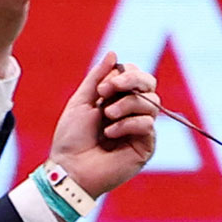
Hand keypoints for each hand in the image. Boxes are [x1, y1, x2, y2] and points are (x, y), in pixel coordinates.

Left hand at [48, 53, 159, 198]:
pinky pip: (148, 124)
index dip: (125, 74)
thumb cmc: (71, 138)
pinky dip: (128, 124)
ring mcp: (140, 129)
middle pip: (150, 84)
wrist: (70, 168)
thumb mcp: (82, 100)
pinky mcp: (146, 146)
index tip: (102, 87)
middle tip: (108, 90)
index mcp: (117, 99)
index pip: (136, 76)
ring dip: (126, 105)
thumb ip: (98, 77)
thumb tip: (114, 53)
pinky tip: (110, 134)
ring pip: (151, 103)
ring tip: (106, 116)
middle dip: (132, 81)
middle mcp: (132, 112)